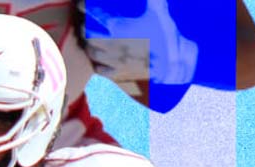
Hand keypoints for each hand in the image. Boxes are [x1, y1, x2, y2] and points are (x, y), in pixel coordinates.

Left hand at [83, 0, 197, 84]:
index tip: (81, 4)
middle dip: (85, 29)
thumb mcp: (158, 11)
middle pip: (88, 36)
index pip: (95, 16)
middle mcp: (113, 45)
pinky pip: (100, 70)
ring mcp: (115, 60)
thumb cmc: (165, 35)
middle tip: (86, 23)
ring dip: (89, 45)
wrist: (173, 61)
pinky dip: (97, 64)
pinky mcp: (120, 72)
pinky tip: (100, 59)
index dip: (85, 8)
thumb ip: (152, 0)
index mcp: (119, 28)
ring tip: (89, 40)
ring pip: (92, 53)